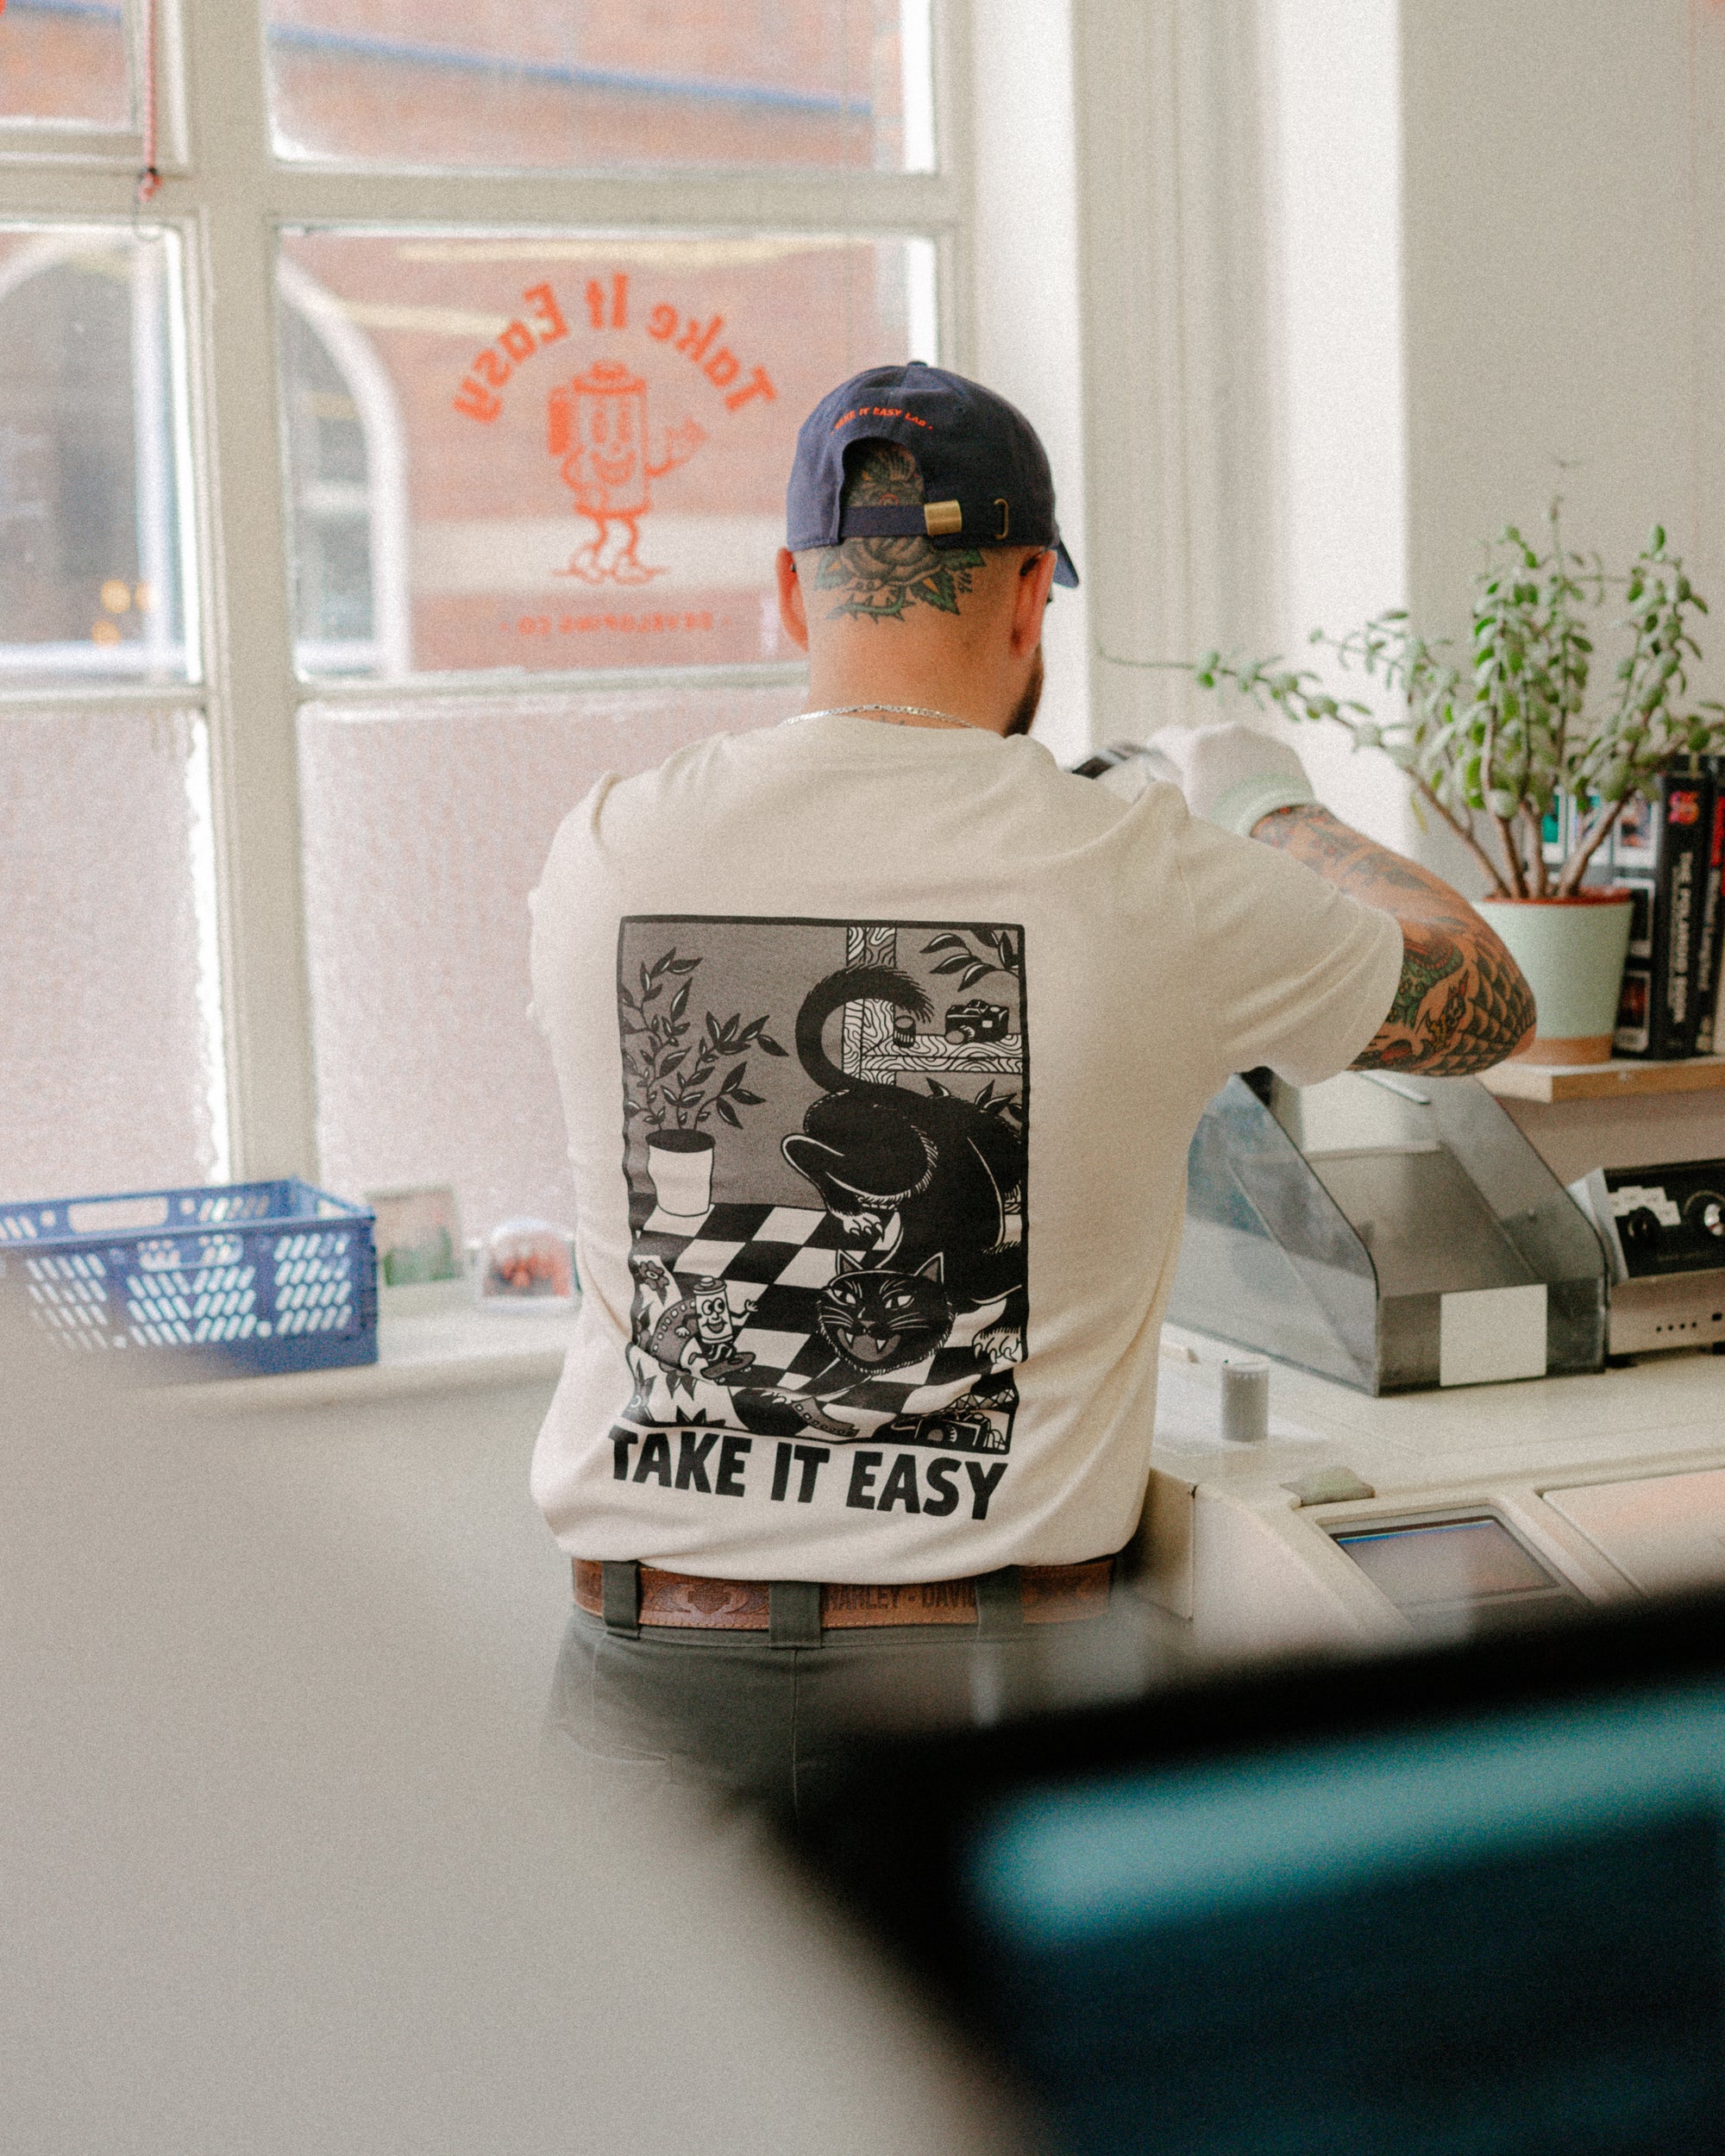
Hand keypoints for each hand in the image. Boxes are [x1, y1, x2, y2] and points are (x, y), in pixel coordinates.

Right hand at [1139, 721, 1315, 836]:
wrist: (1283, 834)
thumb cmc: (1226, 827)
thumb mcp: (1183, 812)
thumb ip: (1165, 790)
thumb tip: (1156, 779)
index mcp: (1197, 746)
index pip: (1164, 738)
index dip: (1156, 754)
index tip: (1157, 769)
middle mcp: (1227, 733)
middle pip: (1199, 741)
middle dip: (1195, 762)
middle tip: (1199, 794)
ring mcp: (1258, 739)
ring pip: (1232, 747)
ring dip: (1225, 765)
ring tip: (1232, 799)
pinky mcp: (1283, 751)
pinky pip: (1259, 755)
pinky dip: (1253, 770)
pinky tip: (1255, 797)